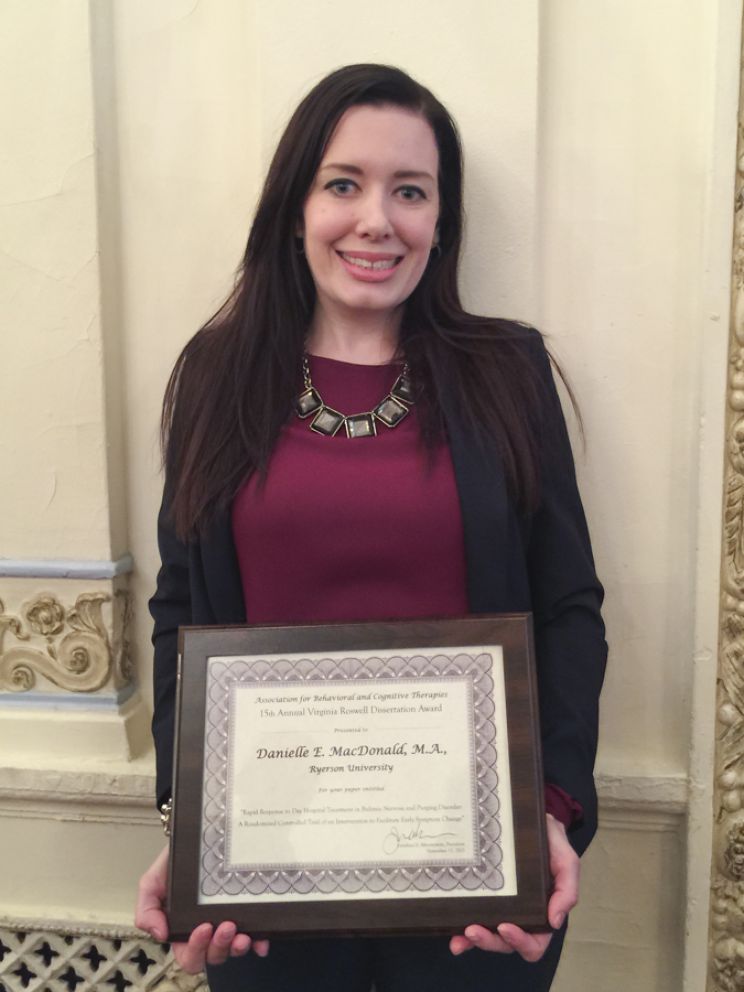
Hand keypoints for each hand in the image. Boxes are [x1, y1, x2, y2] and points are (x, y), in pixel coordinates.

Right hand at [135, 844, 269, 972]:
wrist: (196, 837)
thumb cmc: (174, 863)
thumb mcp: (152, 882)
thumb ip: (147, 908)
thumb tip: (160, 934)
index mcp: (183, 930)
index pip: (189, 955)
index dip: (196, 949)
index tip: (203, 927)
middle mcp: (207, 932)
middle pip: (213, 956)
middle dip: (219, 947)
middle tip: (226, 926)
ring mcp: (229, 924)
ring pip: (234, 950)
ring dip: (238, 947)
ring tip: (242, 933)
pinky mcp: (247, 914)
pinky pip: (256, 936)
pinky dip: (259, 942)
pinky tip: (261, 940)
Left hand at [449, 813, 578, 960]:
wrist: (533, 821)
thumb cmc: (552, 844)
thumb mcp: (567, 862)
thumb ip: (567, 890)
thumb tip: (554, 921)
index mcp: (541, 914)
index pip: (534, 943)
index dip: (520, 942)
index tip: (505, 927)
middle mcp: (520, 916)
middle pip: (505, 943)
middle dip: (490, 941)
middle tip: (473, 930)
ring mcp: (500, 907)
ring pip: (487, 935)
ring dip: (473, 940)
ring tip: (459, 938)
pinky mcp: (485, 895)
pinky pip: (473, 916)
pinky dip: (461, 930)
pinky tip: (452, 933)